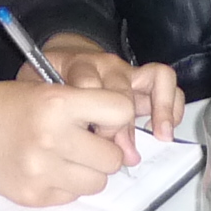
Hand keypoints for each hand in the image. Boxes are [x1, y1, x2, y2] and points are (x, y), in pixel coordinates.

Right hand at [0, 72, 133, 206]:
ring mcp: (42, 172)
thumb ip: (84, 106)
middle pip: (113, 158)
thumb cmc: (5, 104)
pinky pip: (73, 195)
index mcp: (56, 103)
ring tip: (67, 154)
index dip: (118, 113)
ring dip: (89, 170)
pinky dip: (67, 183)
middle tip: (86, 139)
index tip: (106, 115)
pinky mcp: (35, 196)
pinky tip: (48, 167)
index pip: (120, 111)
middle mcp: (51, 138)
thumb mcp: (45, 88)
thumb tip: (123, 135)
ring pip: (97, 182)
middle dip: (105, 149)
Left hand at [44, 32, 184, 157]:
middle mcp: (105, 63)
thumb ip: (55, 115)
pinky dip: (172, 104)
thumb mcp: (38, 91)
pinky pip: (166, 80)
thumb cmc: (47, 81)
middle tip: (117, 152)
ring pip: (154, 79)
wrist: (61, 58)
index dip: (92, 115)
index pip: (88, 83)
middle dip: (121, 126)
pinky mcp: (142, 76)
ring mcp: (126, 69)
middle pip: (122, 91)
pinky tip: (166, 129)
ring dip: (160, 110)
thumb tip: (86, 147)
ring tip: (161, 136)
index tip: (91, 139)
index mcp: (76, 64)